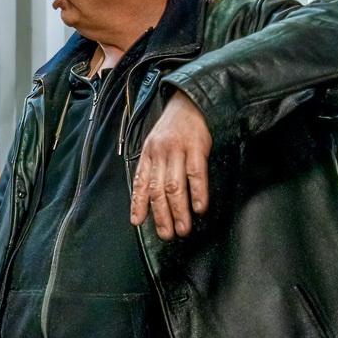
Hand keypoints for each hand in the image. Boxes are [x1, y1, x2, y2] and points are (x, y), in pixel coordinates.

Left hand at [130, 90, 211, 240]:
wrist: (190, 102)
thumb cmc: (172, 129)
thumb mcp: (155, 145)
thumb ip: (152, 168)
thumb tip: (146, 197)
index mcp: (147, 154)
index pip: (139, 183)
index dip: (138, 204)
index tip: (137, 222)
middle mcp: (159, 154)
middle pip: (157, 190)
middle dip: (161, 215)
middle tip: (167, 234)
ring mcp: (178, 150)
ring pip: (175, 185)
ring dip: (178, 210)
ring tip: (183, 228)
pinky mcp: (197, 147)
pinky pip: (196, 173)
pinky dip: (198, 192)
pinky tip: (199, 207)